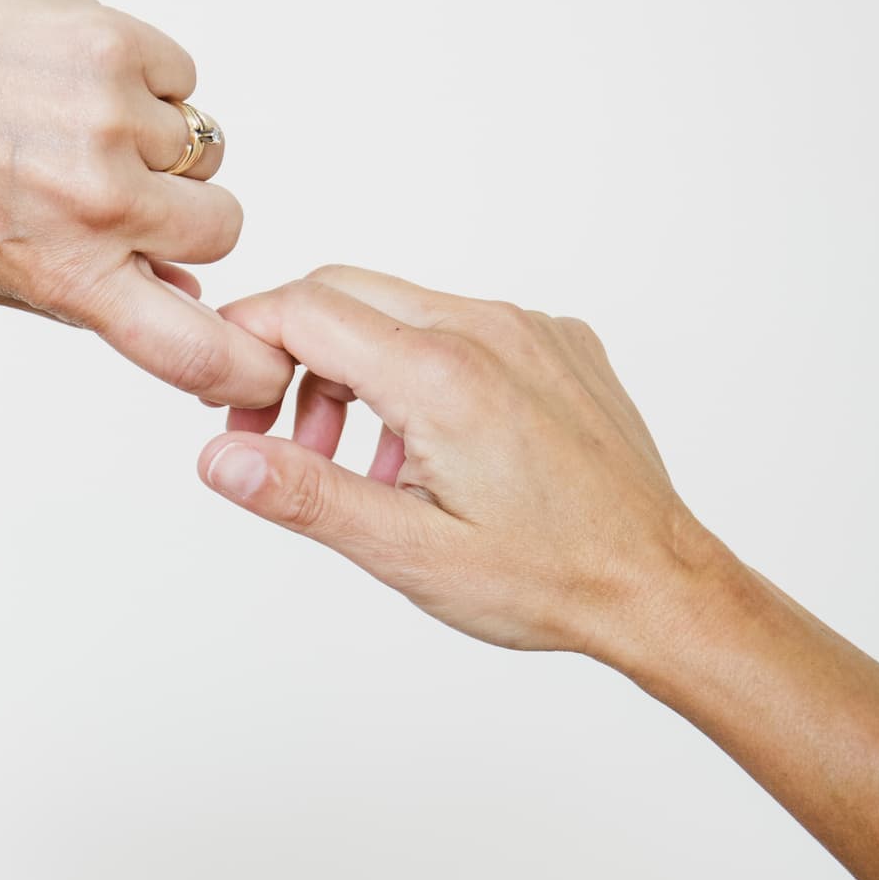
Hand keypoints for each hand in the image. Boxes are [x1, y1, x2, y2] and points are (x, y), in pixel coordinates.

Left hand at [0, 0, 292, 409]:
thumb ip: (87, 291)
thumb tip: (179, 291)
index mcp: (70, 273)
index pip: (199, 351)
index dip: (251, 367)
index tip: (264, 362)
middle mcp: (101, 201)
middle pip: (222, 232)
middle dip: (184, 218)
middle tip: (120, 194)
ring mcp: (114, 117)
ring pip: (203, 149)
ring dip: (154, 144)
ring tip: (71, 124)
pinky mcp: (117, 40)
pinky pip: (181, 77)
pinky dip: (143, 80)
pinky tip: (71, 77)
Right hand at [194, 266, 718, 657]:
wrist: (659, 586)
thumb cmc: (547, 578)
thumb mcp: (408, 553)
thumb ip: (304, 495)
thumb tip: (219, 458)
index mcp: (441, 375)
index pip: (302, 309)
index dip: (245, 347)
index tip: (236, 409)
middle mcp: (487, 329)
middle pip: (344, 293)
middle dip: (291, 356)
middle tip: (282, 441)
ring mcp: (529, 329)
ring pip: (401, 310)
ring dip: (357, 372)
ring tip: (364, 468)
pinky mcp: (558, 343)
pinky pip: (462, 327)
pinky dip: (422, 373)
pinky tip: (435, 454)